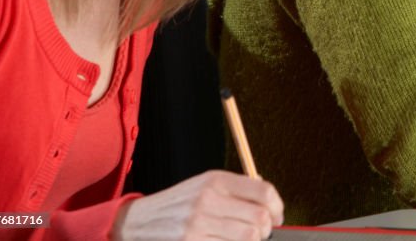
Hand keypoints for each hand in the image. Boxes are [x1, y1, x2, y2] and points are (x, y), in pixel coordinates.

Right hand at [112, 170, 282, 239]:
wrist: (137, 222)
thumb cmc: (178, 205)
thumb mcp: (205, 186)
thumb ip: (236, 191)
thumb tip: (272, 207)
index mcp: (216, 180)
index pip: (264, 192)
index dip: (278, 207)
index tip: (277, 216)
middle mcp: (208, 200)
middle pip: (260, 218)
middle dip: (267, 229)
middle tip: (261, 233)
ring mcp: (198, 224)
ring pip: (249, 237)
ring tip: (245, 240)